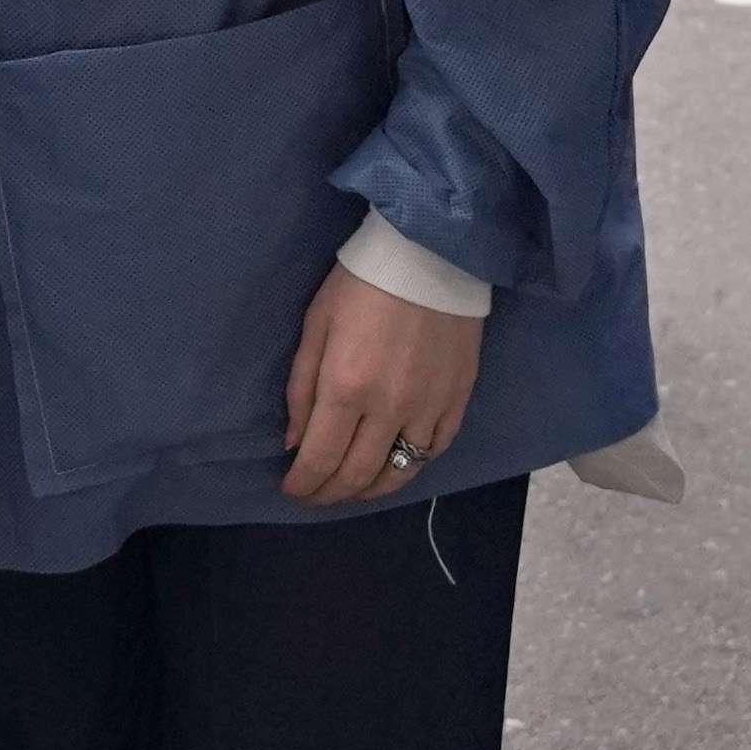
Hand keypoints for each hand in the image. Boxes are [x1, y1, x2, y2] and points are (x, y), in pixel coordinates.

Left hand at [279, 273, 484, 510]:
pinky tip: (394, 464)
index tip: (291, 490)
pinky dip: (411, 466)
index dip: (303, 484)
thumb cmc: (361, 283)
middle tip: (315, 496)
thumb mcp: (317, 326)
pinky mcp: (458, 398)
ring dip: (370, 490)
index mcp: (346, 387)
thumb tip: (294, 443)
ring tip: (351, 490)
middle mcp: (389, 407)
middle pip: (357, 475)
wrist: (429, 253)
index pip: (320, 459)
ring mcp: (429, 407)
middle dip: (329, 494)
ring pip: (400, 472)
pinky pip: (435, 450)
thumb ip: (301, 388)